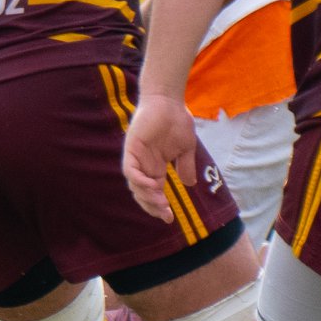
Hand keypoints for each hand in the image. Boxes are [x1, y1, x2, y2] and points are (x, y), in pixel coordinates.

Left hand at [122, 93, 197, 224]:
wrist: (169, 101)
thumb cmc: (176, 122)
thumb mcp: (185, 149)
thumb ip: (186, 166)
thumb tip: (189, 185)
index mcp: (155, 167)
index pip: (153, 192)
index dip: (159, 206)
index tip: (170, 218)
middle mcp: (144, 165)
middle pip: (142, 192)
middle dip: (152, 206)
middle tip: (165, 215)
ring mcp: (136, 157)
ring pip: (135, 184)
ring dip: (147, 196)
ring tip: (161, 203)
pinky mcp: (132, 148)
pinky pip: (130, 169)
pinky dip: (138, 180)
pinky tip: (151, 186)